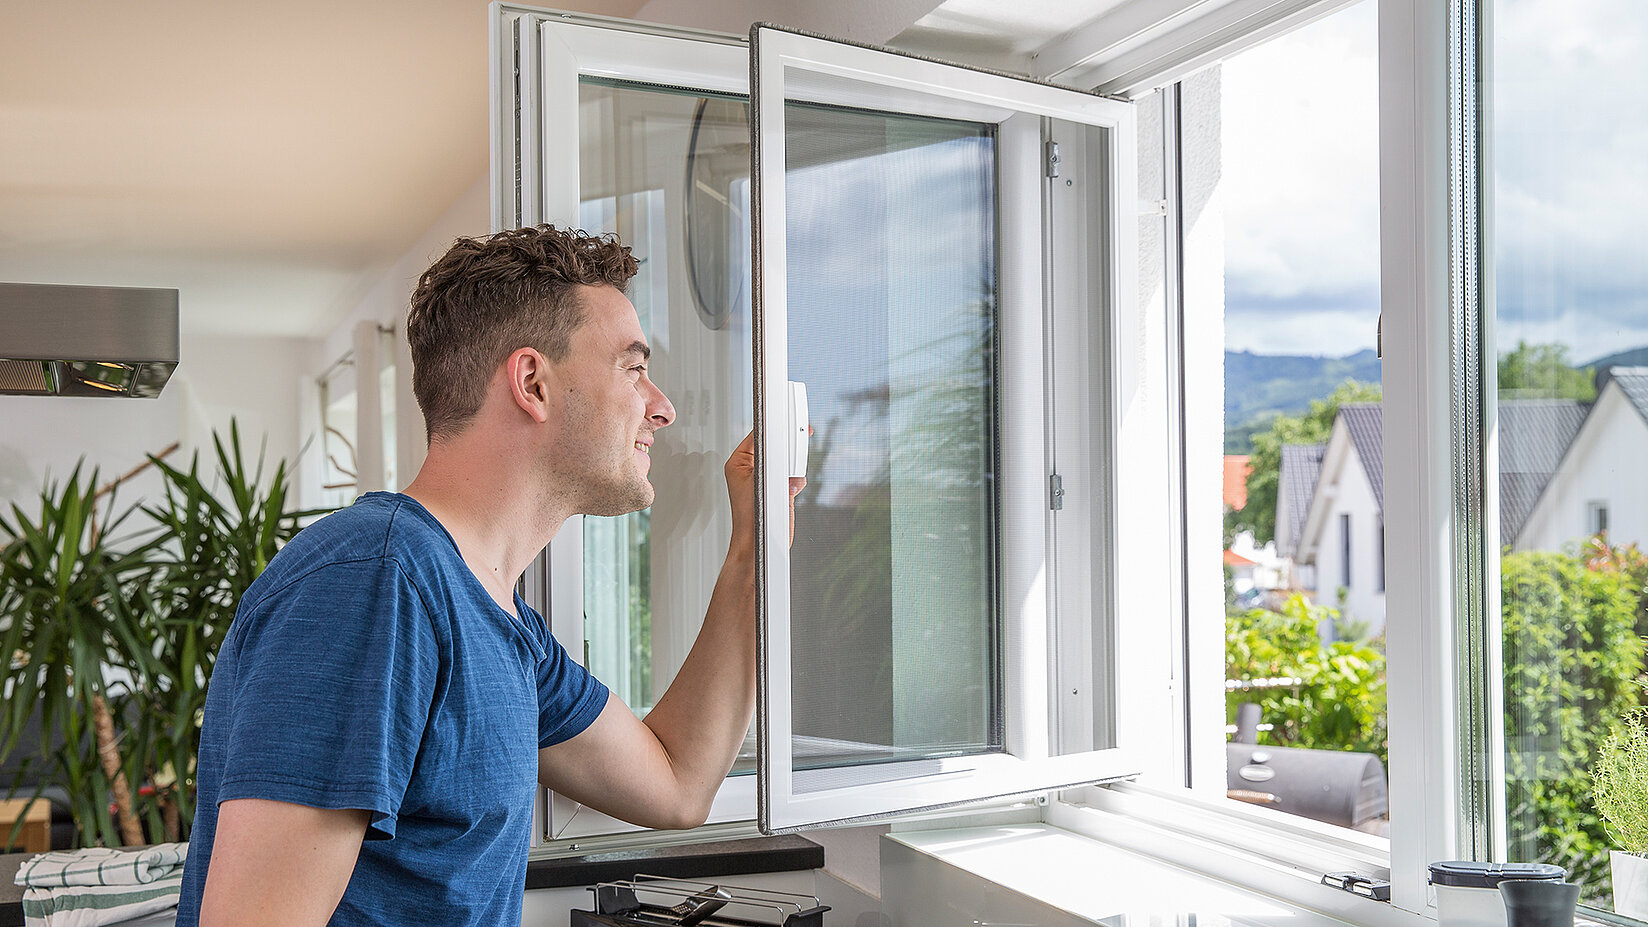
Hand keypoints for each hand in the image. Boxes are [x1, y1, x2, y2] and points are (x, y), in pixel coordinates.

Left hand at [724, 431, 806, 548]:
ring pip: (786, 460)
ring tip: (788, 479)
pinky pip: (793, 475)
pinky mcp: (778, 488)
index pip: (757, 435)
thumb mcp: (761, 484)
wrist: (758, 545)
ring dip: (792, 469)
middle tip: (794, 450)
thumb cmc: (750, 520)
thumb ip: (776, 466)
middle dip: (786, 452)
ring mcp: (765, 478)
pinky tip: (792, 489)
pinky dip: (797, 480)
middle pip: (774, 445)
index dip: (774, 428)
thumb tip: (788, 454)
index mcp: (738, 463)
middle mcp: (751, 469)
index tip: (788, 423)